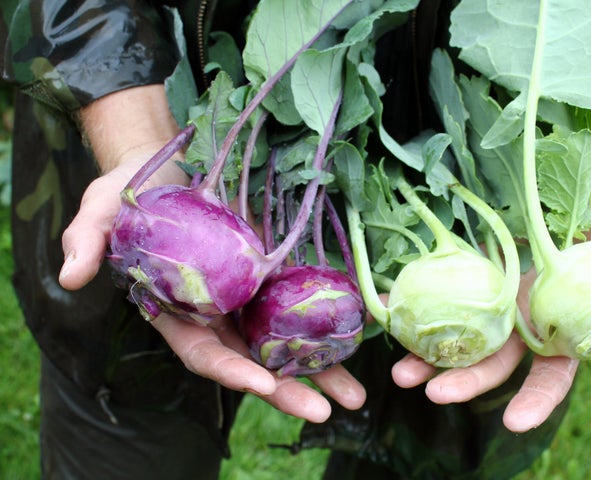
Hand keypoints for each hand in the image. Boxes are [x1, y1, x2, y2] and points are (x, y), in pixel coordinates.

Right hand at [58, 86, 365, 421]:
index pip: (202, 352)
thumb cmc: (131, 189)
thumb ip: (86, 239)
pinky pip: (301, 301)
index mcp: (178, 310)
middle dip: (287, 388)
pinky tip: (357, 336)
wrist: (171, 162)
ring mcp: (248, 293)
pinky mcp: (272, 269)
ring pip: (283, 340)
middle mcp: (217, 311)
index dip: (230, 370)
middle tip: (326, 409)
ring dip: (319, 368)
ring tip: (355, 393)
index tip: (261, 384)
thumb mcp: (101, 207)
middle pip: (253, 359)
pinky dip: (328, 321)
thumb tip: (70, 275)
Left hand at [391, 189, 590, 431]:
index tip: (512, 422)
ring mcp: (488, 297)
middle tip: (432, 393)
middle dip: (463, 382)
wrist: (557, 181)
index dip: (535, 399)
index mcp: (560, 323)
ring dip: (426, 358)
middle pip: (492, 362)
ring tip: (399, 371)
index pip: (552, 372)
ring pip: (457, 337)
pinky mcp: (461, 271)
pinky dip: (408, 307)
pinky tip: (386, 310)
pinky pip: (433, 294)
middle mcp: (520, 318)